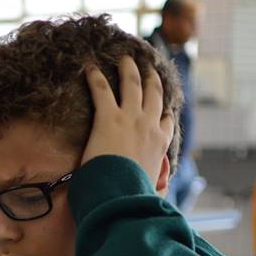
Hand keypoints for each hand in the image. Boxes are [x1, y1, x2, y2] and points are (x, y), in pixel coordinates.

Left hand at [81, 57, 173, 185]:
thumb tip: (158, 198)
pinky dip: (95, 78)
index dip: (164, 113)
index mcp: (160, 145)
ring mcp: (131, 119)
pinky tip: (89, 67)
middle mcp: (150, 127)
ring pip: (133, 85)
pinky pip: (102, 91)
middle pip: (154, 95)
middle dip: (152, 79)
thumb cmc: (133, 197)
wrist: (122, 194)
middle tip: (149, 67)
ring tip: (126, 58)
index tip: (163, 106)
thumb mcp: (150, 194)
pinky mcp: (109, 118)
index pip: (166, 123)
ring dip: (130, 69)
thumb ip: (154, 191)